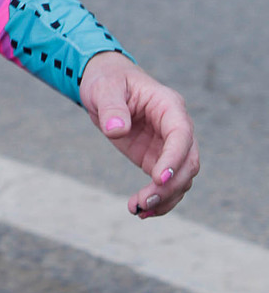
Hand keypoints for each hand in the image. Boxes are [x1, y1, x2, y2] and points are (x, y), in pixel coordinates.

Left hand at [79, 51, 200, 217]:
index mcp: (169, 106)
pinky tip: (140, 211)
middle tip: (143, 202)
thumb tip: (117, 130)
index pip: (181, 134)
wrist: (105, 86)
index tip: (159, 179)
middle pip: (188, 161)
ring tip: (138, 210)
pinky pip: (166, 184)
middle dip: (170, 186)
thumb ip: (111, 108)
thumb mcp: (104, 89)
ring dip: (165, 198)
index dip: (174, 157)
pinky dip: (158, 200)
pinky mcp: (157, 159)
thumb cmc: (108, 81)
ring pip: (181, 178)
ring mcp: (168, 146)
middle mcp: (176, 128)